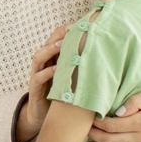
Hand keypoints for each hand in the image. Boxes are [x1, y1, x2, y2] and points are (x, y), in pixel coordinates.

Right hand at [18, 24, 70, 141]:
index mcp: (52, 59)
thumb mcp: (72, 78)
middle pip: (47, 44)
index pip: (56, 40)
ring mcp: (37, 75)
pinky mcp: (34, 88)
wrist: (43, 116)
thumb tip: (106, 57)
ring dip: (49, 50)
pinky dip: (47, 72)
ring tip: (61, 45)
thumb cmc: (62, 95)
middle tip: (70, 30)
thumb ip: (81, 67)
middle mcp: (43, 64)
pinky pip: (38, 77)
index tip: (81, 25)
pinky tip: (57, 70)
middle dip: (58, 36)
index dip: (66, 32)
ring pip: (39, 57)